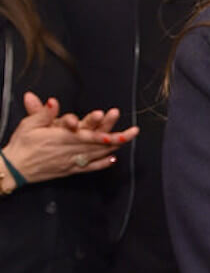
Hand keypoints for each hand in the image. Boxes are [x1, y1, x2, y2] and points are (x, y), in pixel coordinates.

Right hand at [2, 92, 138, 187]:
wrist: (13, 169)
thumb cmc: (21, 145)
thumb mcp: (29, 125)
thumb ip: (42, 113)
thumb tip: (51, 102)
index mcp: (61, 137)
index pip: (86, 133)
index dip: (101, 130)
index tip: (112, 126)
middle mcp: (69, 150)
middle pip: (97, 144)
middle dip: (117, 137)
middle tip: (134, 131)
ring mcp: (71, 161)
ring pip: (97, 154)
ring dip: (113, 147)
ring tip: (128, 140)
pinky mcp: (69, 170)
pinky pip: (88, 168)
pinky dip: (101, 164)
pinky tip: (112, 160)